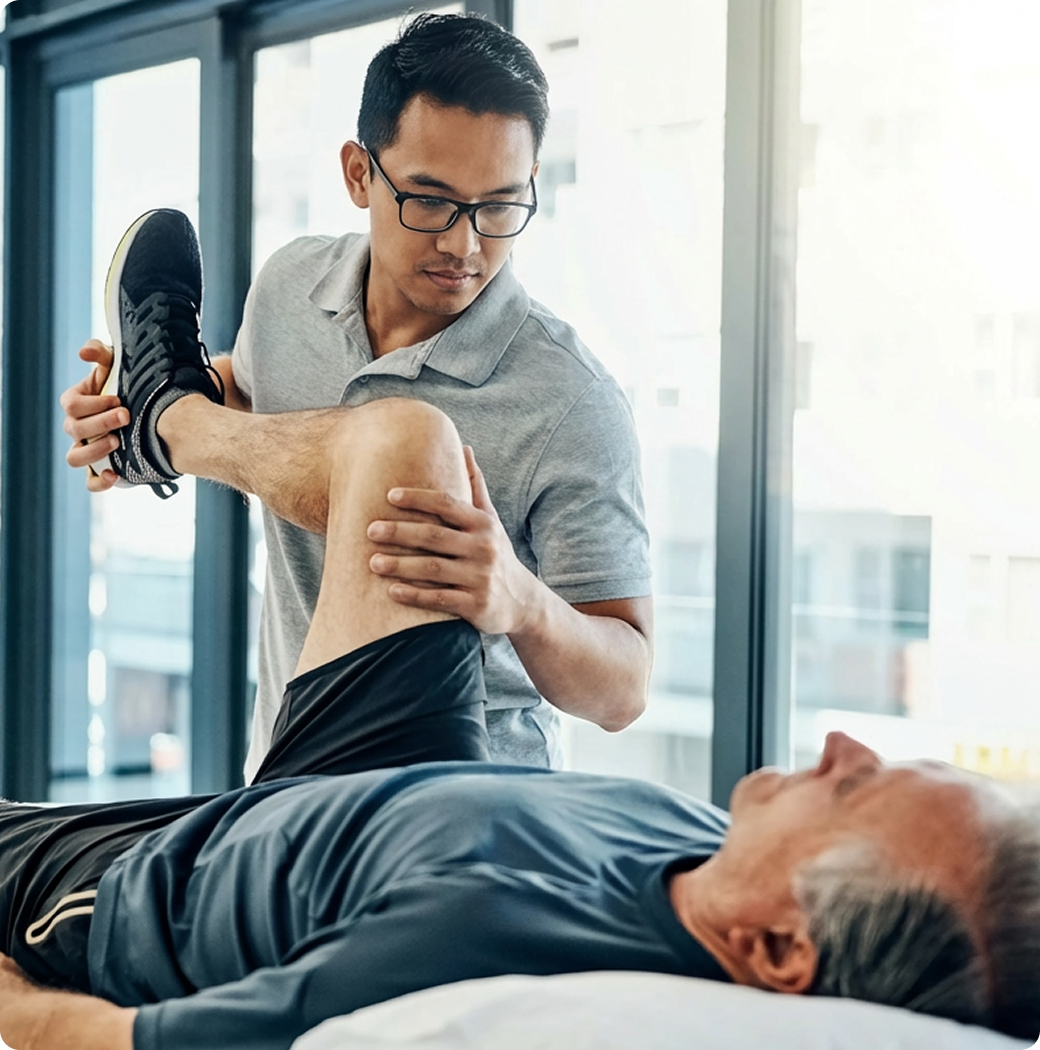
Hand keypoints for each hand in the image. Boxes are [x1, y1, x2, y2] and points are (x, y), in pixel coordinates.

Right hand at [59, 340, 127, 491]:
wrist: (150, 409)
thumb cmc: (128, 384)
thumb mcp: (117, 365)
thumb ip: (101, 353)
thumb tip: (84, 352)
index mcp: (77, 402)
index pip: (71, 405)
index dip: (93, 403)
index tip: (118, 399)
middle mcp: (78, 428)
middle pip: (74, 429)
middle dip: (101, 422)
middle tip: (126, 416)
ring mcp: (88, 449)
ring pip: (74, 457)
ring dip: (95, 450)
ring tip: (118, 442)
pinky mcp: (102, 469)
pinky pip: (92, 482)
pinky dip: (100, 481)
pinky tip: (115, 474)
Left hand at [366, 446, 535, 634]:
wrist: (522, 601)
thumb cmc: (495, 553)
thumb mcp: (491, 519)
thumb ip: (475, 486)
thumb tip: (464, 448)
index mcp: (482, 524)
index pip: (447, 504)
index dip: (418, 498)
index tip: (389, 495)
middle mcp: (483, 547)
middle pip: (435, 536)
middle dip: (400, 532)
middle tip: (370, 530)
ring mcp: (480, 577)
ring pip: (434, 569)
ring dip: (401, 566)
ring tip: (372, 563)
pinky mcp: (476, 605)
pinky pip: (440, 599)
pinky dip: (415, 595)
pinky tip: (392, 591)